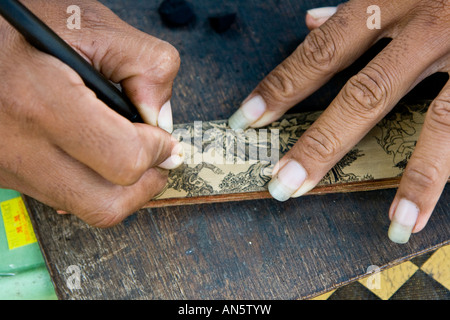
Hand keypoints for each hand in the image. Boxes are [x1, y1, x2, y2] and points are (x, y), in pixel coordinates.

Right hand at [0, 0, 182, 226]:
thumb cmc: (18, 24)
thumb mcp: (88, 25)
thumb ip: (143, 64)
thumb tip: (162, 117)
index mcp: (41, 102)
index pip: (122, 159)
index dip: (156, 150)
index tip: (163, 138)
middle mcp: (19, 147)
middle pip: (106, 205)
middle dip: (145, 185)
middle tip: (156, 159)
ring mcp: (8, 167)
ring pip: (85, 208)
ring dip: (121, 189)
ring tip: (129, 155)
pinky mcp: (6, 173)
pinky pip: (61, 198)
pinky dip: (90, 185)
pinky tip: (94, 155)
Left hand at [228, 0, 449, 242]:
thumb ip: (360, 8)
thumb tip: (310, 21)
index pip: (324, 50)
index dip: (283, 86)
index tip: (247, 120)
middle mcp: (428, 24)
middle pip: (366, 94)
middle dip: (322, 144)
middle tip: (284, 183)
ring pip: (439, 120)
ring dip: (415, 176)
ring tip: (394, 221)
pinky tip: (436, 203)